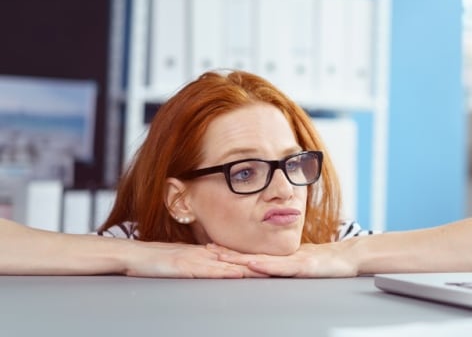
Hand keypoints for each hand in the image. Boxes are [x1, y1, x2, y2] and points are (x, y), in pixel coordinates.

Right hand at [123, 240, 263, 278]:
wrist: (132, 255)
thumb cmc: (155, 260)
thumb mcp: (182, 261)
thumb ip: (200, 263)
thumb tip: (217, 268)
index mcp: (205, 253)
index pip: (235, 256)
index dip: (255, 259)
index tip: (274, 261)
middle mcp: (204, 254)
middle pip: (237, 259)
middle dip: (260, 263)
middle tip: (281, 265)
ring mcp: (195, 259)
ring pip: (228, 264)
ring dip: (248, 267)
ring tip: (269, 270)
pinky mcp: (185, 266)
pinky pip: (208, 270)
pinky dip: (224, 272)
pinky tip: (237, 274)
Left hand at [209, 241, 358, 277]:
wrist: (347, 259)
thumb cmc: (325, 263)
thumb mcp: (299, 262)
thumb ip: (283, 264)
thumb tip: (264, 265)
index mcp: (279, 258)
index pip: (250, 255)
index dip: (231, 252)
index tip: (211, 248)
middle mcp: (283, 258)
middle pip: (250, 256)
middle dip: (228, 254)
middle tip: (207, 250)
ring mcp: (292, 262)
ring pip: (261, 261)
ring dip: (240, 259)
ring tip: (221, 257)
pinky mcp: (303, 267)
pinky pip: (281, 267)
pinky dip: (265, 265)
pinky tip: (253, 264)